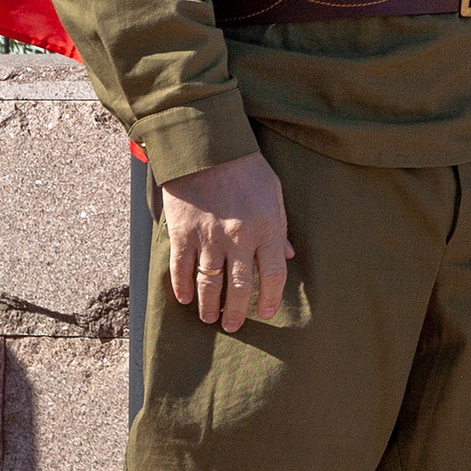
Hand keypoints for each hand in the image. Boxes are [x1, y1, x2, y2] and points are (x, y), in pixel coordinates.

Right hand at [160, 153, 292, 331]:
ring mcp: (209, 237)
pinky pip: (181, 269)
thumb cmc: (245, 168)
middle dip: (237, 311)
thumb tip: (288, 255)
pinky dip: (182, 287)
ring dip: (210, 306)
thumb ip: (280, 226)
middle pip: (240, 287)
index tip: (266, 313)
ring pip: (209, 284)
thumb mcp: (274, 192)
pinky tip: (186, 299)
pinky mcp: (183, 233)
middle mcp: (239, 238)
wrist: (206, 147)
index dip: (271, 299)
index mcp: (266, 227)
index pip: (274, 274)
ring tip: (210, 318)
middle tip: (234, 324)